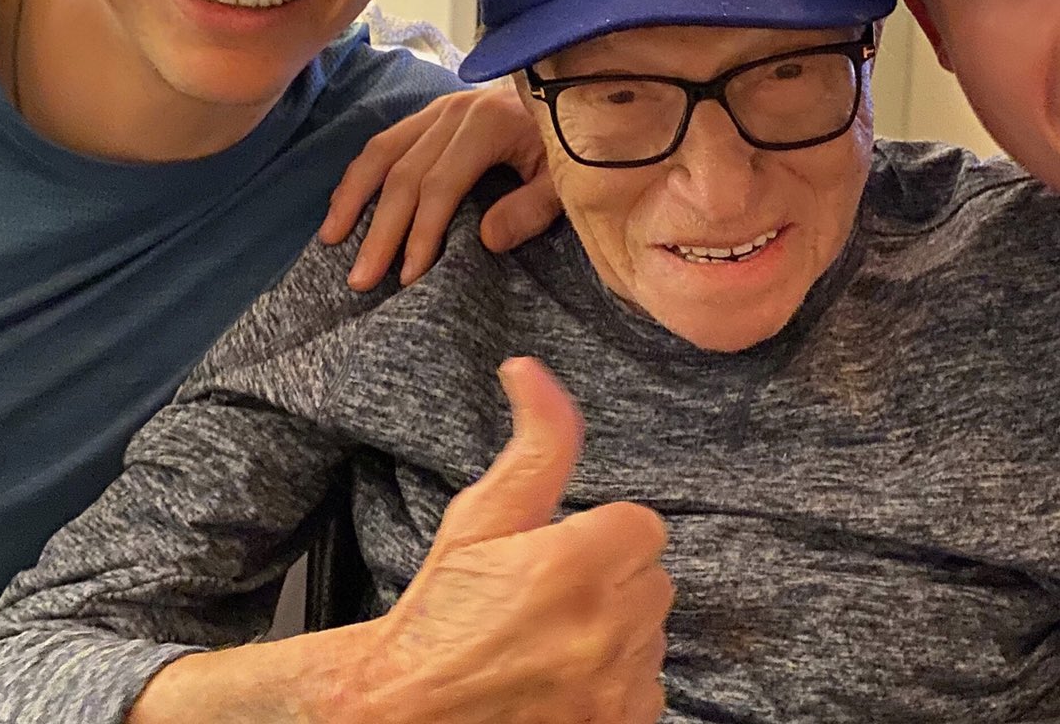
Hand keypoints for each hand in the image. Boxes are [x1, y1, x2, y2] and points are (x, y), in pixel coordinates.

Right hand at [320, 84, 559, 289]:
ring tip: (332, 241)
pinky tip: (344, 204)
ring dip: (354, 198)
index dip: (421, 232)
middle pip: (404, 174)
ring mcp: (440, 108)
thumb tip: (486, 240)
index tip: (409, 276)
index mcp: (489, 123)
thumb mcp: (566, 178)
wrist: (578, 89)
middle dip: (381, 231)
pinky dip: (362, 174)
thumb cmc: (573, 142)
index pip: (441, 185)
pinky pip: (387, 141)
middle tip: (361, 279)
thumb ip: (531, 208)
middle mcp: (456, 111)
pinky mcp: (433, 111)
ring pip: (383, 152)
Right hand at [362, 358, 671, 722]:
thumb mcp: (480, 518)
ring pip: (651, 634)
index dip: (598, 537)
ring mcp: (617, 686)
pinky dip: (616, 683)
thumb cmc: (441, 614)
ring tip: (552, 642)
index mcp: (578, 564)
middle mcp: (608, 628)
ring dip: (615, 633)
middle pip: (650, 579)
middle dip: (609, 582)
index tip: (558, 555)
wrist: (408, 711)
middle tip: (548, 600)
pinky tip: (565, 680)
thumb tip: (530, 369)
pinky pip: (649, 688)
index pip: (641, 526)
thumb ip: (533, 444)